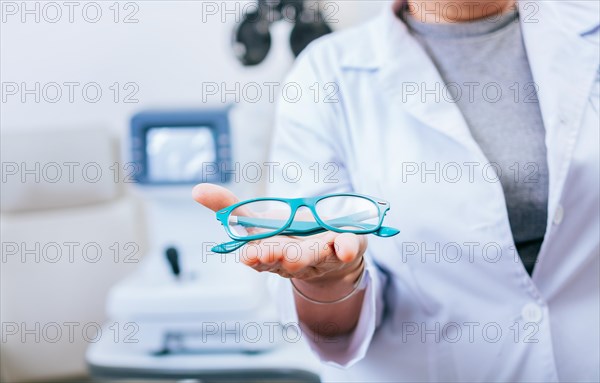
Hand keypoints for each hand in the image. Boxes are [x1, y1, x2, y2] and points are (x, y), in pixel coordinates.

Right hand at [192, 184, 366, 284]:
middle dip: (281, 257)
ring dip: (313, 253)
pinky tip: (347, 245)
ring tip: (316, 246)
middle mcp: (293, 258)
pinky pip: (346, 250)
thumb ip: (228, 206)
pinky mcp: (342, 251)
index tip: (249, 255)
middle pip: (286, 261)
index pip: (259, 258)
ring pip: (315, 257)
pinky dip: (347, 247)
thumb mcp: (255, 220)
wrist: (327, 251)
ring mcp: (319, 257)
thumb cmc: (287, 234)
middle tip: (273, 252)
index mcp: (269, 251)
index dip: (256, 258)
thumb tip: (195, 190)